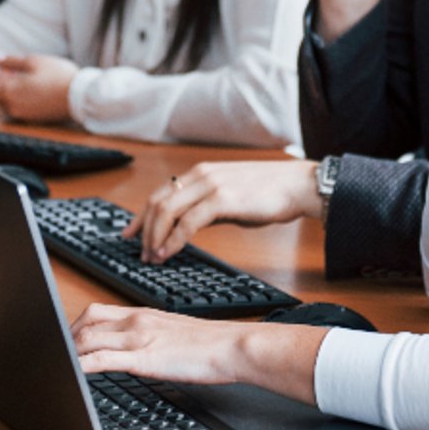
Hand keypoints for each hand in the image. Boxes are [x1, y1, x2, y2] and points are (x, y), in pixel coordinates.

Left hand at [0, 53, 78, 122]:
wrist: (80, 96)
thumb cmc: (57, 75)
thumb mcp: (33, 61)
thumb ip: (10, 61)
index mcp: (9, 93)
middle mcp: (13, 107)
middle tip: (11, 70)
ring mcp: (24, 115)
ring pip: (7, 103)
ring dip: (9, 90)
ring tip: (25, 77)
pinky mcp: (34, 119)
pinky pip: (19, 108)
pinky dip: (19, 98)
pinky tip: (32, 88)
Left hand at [72, 303, 325, 403]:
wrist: (233, 345)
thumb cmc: (210, 344)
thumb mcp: (173, 334)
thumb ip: (150, 336)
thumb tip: (136, 350)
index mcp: (142, 314)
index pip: (96, 312)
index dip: (73, 326)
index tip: (62, 341)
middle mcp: (135, 320)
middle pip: (85, 323)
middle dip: (63, 339)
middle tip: (52, 355)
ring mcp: (138, 336)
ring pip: (87, 338)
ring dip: (66, 352)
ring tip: (52, 366)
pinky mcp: (143, 356)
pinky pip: (101, 359)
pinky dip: (80, 365)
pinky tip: (69, 374)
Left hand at [128, 160, 318, 262]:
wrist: (298, 185)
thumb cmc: (269, 193)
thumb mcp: (230, 195)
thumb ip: (208, 205)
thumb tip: (189, 225)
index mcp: (200, 172)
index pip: (160, 193)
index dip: (141, 216)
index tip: (131, 234)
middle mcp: (201, 175)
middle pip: (157, 202)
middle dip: (144, 230)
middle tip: (140, 252)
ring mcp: (211, 185)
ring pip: (167, 211)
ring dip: (155, 237)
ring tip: (152, 257)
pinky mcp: (223, 199)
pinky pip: (188, 223)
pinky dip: (173, 240)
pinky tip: (169, 252)